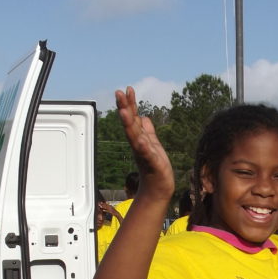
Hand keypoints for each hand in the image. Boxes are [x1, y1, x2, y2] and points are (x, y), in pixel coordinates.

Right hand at [115, 86, 173, 204]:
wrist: (159, 189)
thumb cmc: (155, 168)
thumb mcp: (153, 144)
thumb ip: (148, 131)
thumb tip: (143, 117)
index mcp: (140, 138)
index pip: (133, 118)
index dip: (130, 104)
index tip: (127, 89)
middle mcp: (138, 144)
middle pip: (130, 123)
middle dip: (125, 108)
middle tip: (118, 93)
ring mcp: (143, 153)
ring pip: (134, 136)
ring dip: (128, 124)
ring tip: (124, 111)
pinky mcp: (152, 163)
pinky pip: (145, 153)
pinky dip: (142, 146)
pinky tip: (139, 139)